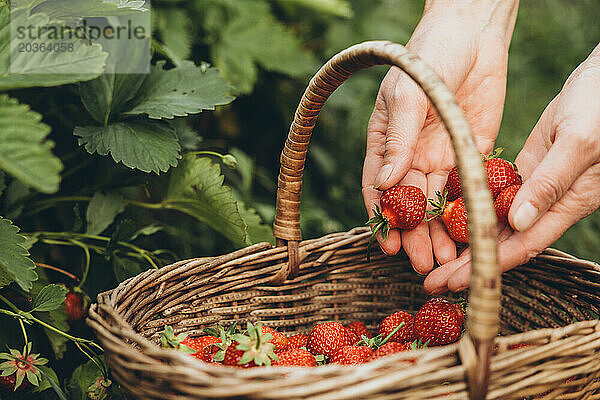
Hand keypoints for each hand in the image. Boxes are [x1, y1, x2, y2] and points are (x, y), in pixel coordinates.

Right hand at [362, 0, 517, 272]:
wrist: (473, 32)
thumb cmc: (427, 55)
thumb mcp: (409, 93)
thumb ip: (399, 137)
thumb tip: (386, 182)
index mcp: (386, 142)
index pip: (379, 188)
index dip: (383, 218)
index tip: (388, 245)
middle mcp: (411, 155)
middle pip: (411, 204)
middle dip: (415, 236)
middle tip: (421, 264)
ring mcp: (442, 156)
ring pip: (440, 204)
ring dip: (442, 233)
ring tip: (448, 259)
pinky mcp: (472, 154)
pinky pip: (469, 188)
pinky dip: (470, 212)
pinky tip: (473, 233)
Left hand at [424, 43, 599, 292]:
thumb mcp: (578, 141)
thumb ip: (550, 183)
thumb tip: (518, 223)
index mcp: (566, 204)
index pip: (519, 246)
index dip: (482, 267)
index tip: (449, 284)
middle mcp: (548, 203)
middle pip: (502, 241)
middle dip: (465, 263)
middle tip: (428, 282)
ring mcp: (535, 187)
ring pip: (496, 222)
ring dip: (465, 241)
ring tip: (432, 257)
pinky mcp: (525, 168)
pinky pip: (494, 195)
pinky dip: (471, 209)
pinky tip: (445, 217)